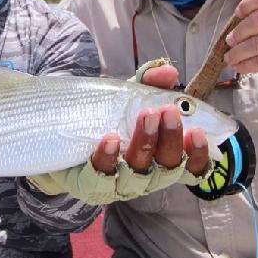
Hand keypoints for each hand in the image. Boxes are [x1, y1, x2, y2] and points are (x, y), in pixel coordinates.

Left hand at [28, 63, 210, 203]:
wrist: (59, 135)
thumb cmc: (104, 118)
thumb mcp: (128, 97)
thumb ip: (149, 83)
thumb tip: (169, 72)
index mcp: (162, 158)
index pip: (190, 167)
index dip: (199, 155)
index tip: (198, 131)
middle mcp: (146, 175)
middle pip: (168, 168)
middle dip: (170, 139)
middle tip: (166, 112)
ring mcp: (119, 183)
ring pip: (140, 173)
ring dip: (145, 143)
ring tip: (145, 116)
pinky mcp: (92, 185)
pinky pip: (103, 177)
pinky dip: (109, 156)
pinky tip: (111, 138)